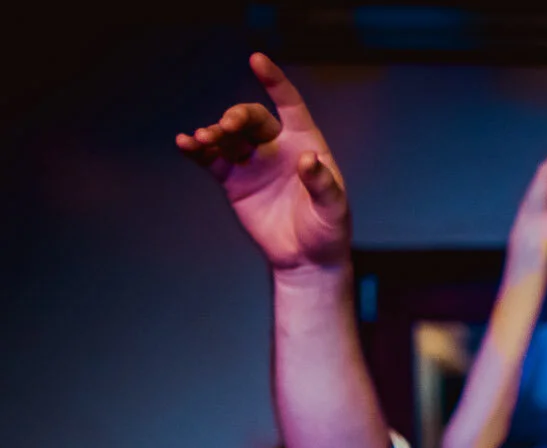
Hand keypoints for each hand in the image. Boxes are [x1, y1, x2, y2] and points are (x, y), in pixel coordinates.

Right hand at [177, 54, 349, 272]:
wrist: (306, 260)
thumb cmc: (327, 231)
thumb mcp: (333, 209)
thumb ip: (322, 184)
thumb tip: (307, 158)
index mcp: (306, 143)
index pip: (290, 105)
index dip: (275, 82)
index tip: (257, 60)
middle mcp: (277, 146)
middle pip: (251, 118)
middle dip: (236, 117)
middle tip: (226, 128)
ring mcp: (253, 161)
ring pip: (228, 135)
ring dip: (213, 132)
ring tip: (202, 139)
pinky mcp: (233, 180)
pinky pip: (211, 158)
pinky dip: (196, 149)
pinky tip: (184, 143)